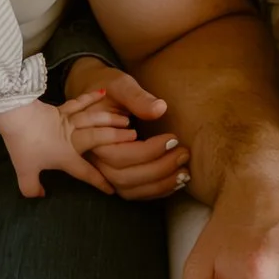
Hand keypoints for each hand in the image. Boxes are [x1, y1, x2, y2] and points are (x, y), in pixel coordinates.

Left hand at [0, 99, 117, 198]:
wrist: (15, 116)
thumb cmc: (22, 144)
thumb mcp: (25, 172)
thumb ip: (31, 188)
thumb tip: (40, 196)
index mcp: (66, 156)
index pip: (86, 172)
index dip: (99, 181)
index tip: (113, 189)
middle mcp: (72, 138)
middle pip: (99, 138)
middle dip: (118, 139)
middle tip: (135, 138)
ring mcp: (68, 120)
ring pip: (94, 119)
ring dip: (111, 119)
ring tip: (126, 121)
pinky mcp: (61, 108)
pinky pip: (80, 102)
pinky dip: (91, 97)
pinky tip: (104, 92)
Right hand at [62, 57, 191, 198]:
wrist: (98, 97)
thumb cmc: (110, 89)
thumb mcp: (121, 86)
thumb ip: (138, 98)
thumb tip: (160, 109)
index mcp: (94, 138)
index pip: (121, 155)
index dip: (149, 151)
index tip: (174, 138)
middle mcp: (95, 160)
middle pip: (125, 177)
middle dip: (158, 169)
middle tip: (184, 153)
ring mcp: (103, 171)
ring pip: (129, 190)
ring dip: (159, 185)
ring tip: (185, 172)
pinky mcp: (114, 177)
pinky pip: (133, 193)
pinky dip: (155, 191)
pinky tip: (176, 182)